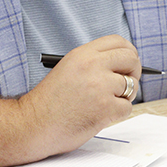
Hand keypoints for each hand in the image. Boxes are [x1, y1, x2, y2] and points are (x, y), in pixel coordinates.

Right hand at [0, 35, 140, 166]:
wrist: (32, 125)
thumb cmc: (48, 102)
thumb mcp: (68, 69)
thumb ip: (93, 63)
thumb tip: (123, 65)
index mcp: (82, 54)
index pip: (118, 41)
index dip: (128, 52)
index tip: (128, 62)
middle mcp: (93, 66)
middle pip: (131, 59)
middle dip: (134, 72)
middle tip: (127, 83)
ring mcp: (100, 87)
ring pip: (132, 86)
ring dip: (124, 96)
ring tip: (106, 103)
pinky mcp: (106, 108)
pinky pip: (127, 108)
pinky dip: (118, 114)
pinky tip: (101, 115)